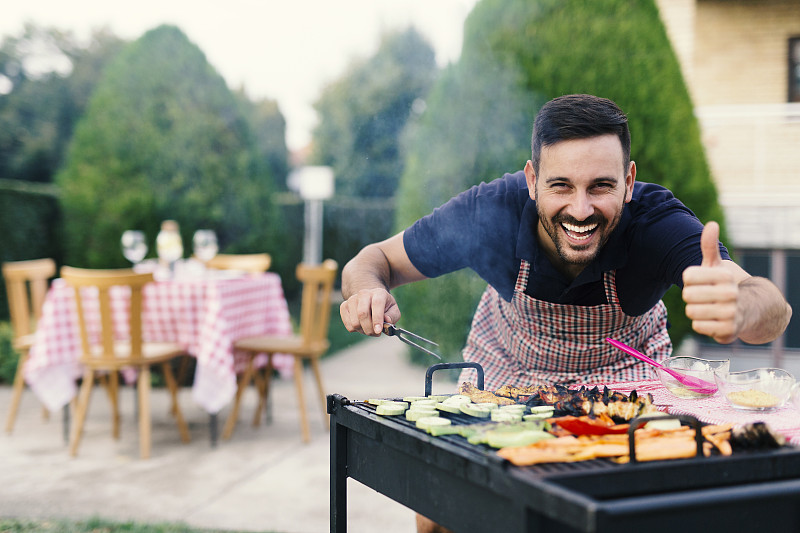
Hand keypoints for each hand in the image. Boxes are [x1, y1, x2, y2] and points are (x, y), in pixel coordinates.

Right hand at [339, 287, 400, 335]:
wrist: (370, 300)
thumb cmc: (384, 307)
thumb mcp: (393, 310)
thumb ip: (392, 316)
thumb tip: (386, 321)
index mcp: (378, 293)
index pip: (377, 304)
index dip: (377, 319)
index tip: (378, 331)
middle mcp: (363, 294)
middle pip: (362, 314)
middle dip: (369, 329)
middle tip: (376, 333)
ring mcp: (352, 299)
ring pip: (355, 322)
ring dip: (363, 331)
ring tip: (369, 328)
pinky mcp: (344, 306)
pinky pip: (348, 325)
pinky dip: (356, 330)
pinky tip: (362, 325)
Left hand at [682, 221, 739, 342]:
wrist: (748, 309)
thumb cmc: (722, 284)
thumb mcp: (715, 265)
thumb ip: (709, 246)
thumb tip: (711, 224)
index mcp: (724, 275)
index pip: (687, 276)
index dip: (690, 280)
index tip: (701, 281)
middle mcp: (731, 293)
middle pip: (687, 295)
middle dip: (691, 297)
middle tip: (704, 297)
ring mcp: (731, 313)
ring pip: (691, 312)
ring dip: (695, 311)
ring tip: (709, 308)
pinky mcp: (728, 331)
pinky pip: (698, 326)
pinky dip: (701, 324)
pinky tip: (713, 320)